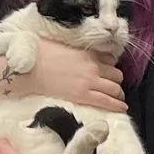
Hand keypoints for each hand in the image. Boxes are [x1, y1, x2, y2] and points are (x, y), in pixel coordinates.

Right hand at [0, 43, 124, 113]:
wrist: (31, 68)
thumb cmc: (40, 54)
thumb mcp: (62, 45)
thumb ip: (75, 49)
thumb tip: (75, 53)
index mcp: (88, 53)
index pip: (110, 59)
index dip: (110, 66)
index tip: (108, 71)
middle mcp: (93, 67)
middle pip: (116, 75)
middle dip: (115, 80)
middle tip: (112, 86)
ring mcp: (89, 82)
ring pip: (115, 89)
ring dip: (117, 93)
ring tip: (117, 98)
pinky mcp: (83, 95)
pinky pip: (107, 101)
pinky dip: (117, 106)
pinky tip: (122, 108)